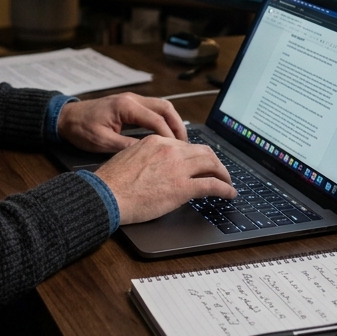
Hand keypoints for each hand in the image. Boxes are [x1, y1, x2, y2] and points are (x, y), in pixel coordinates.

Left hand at [57, 92, 185, 152]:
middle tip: (184, 145)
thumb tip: (148, 154)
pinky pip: (153, 110)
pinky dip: (163, 121)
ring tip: (178, 141)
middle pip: (165, 108)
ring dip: (172, 122)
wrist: (65, 118)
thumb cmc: (80, 128)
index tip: (178, 150)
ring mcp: (132, 100)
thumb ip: (126, 147)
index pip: (156, 120)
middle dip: (178, 126)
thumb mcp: (102, 142)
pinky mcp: (129, 105)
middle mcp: (132, 99)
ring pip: (162, 106)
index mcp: (125, 106)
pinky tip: (166, 135)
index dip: (169, 136)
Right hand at [94, 136, 237, 223]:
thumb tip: (158, 166)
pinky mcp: (183, 187)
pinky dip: (225, 188)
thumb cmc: (112, 182)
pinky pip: (212, 184)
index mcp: (156, 141)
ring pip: (212, 164)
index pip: (185, 145)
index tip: (200, 163)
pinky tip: (230, 193)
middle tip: (219, 171)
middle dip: (214, 162)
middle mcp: (170, 150)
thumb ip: (147, 156)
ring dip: (223, 173)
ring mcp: (178, 167)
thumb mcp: (130, 157)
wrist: (107, 194)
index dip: (196, 155)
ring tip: (227, 182)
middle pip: (203, 151)